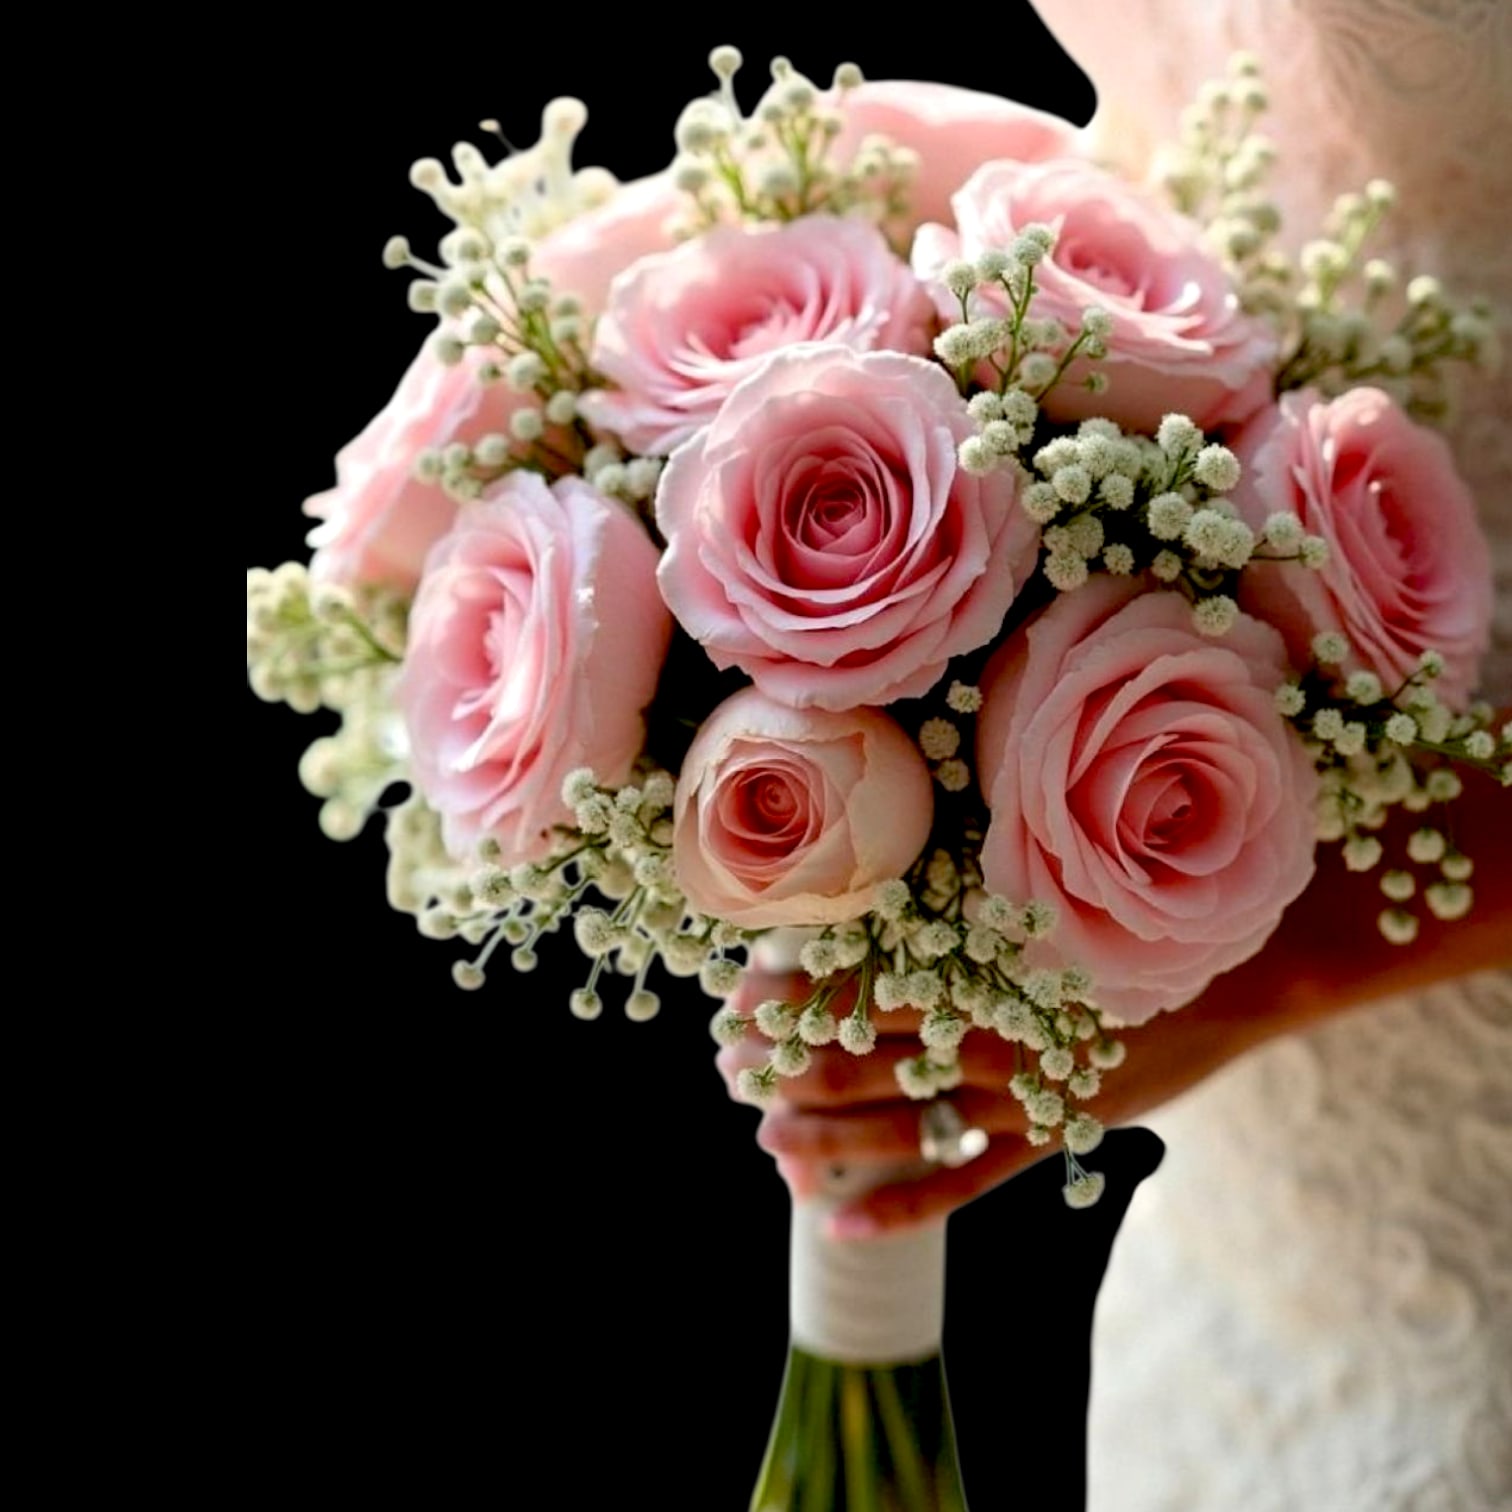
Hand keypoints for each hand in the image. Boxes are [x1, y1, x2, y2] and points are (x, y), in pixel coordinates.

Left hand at [716, 768, 1511, 1236]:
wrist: (1260, 958)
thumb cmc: (1156, 892)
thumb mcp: (1069, 861)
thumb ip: (989, 852)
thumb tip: (912, 805)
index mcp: (998, 958)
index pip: (875, 977)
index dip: (803, 991)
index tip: (740, 992)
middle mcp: (1003, 1029)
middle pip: (871, 1052)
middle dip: (792, 1060)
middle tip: (728, 1065)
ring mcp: (1028, 1091)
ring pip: (905, 1123)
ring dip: (828, 1130)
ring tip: (766, 1134)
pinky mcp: (1055, 1134)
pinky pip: (966, 1181)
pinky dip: (904, 1201)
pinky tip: (840, 1215)